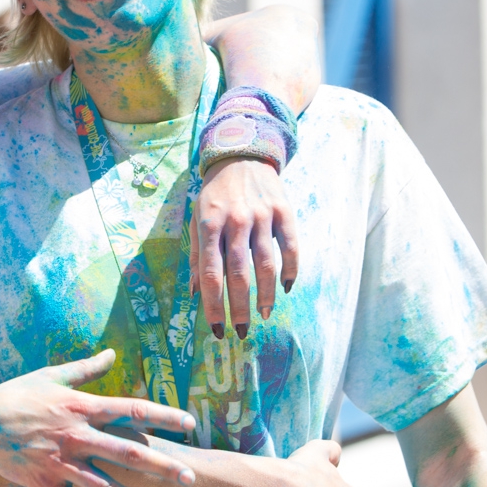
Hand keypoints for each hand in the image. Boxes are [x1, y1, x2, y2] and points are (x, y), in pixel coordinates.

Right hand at [0, 350, 196, 486]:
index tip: (190, 424)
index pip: (131, 410)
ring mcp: (62, 463)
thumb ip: (86, 368)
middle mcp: (77, 436)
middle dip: (163, 466)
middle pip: (129, 453)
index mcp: (81, 407)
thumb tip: (113, 353)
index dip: (164, 416)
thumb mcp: (51, 376)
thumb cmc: (16, 396)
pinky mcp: (46, 484)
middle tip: (191, 477)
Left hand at [191, 158, 299, 338]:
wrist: (242, 156)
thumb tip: (195, 294)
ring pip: (266, 264)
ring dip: (266, 295)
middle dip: (240, 307)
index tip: (217, 328)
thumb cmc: (215, 196)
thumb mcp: (197, 219)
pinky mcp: (284, 211)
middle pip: (238, 273)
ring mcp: (262, 215)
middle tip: (242, 330)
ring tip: (264, 315)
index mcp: (209, 224)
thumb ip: (197, 256)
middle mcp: (235, 220)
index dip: (213, 305)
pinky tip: (286, 289)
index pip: (211, 274)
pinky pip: (291, 247)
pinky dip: (291, 271)